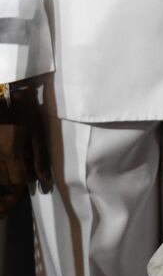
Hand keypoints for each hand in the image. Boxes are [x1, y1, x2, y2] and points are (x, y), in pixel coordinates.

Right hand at [0, 87, 51, 214]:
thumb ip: (40, 157)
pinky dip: (1, 164)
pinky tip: (6, 155)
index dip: (27, 179)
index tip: (32, 173)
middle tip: (23, 166)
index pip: (18, 180)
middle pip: (5, 179)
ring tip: (14, 160)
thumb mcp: (36, 133)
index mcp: (10, 152)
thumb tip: (45, 180)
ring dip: (6, 172)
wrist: (2, 96)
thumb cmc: (23, 111)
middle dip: (16, 177)